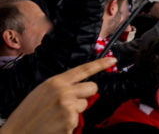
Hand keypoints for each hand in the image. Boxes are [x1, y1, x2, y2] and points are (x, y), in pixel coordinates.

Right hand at [0, 57, 115, 133]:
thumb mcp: (42, 92)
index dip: (101, 64)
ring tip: (56, 117)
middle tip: (71, 103)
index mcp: (56, 82)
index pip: (83, 69)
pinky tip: (55, 127)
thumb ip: (62, 86)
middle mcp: (64, 92)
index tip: (113, 60)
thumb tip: (80, 87)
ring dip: (74, 112)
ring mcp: (68, 107)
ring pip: (84, 106)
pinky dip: (68, 125)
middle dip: (86, 95)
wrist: (16, 133)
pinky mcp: (70, 122)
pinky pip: (77, 121)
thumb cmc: (28, 114)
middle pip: (92, 88)